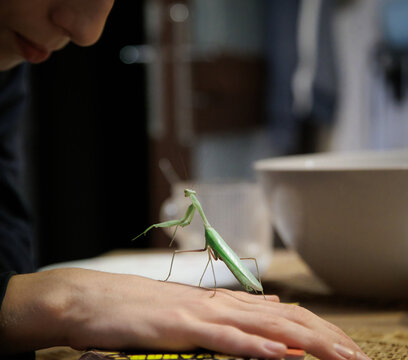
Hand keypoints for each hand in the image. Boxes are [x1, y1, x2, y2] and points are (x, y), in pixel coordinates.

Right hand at [0, 269, 368, 358]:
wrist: (91, 298)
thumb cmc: (134, 306)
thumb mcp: (187, 309)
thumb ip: (228, 310)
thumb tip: (269, 307)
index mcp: (218, 301)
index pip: (279, 313)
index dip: (314, 327)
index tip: (342, 343)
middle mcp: (215, 303)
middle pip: (281, 319)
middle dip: (323, 337)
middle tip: (358, 355)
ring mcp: (198, 313)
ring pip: (263, 327)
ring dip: (305, 343)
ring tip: (341, 356)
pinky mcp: (179, 326)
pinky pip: (226, 338)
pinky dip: (258, 346)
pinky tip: (285, 354)